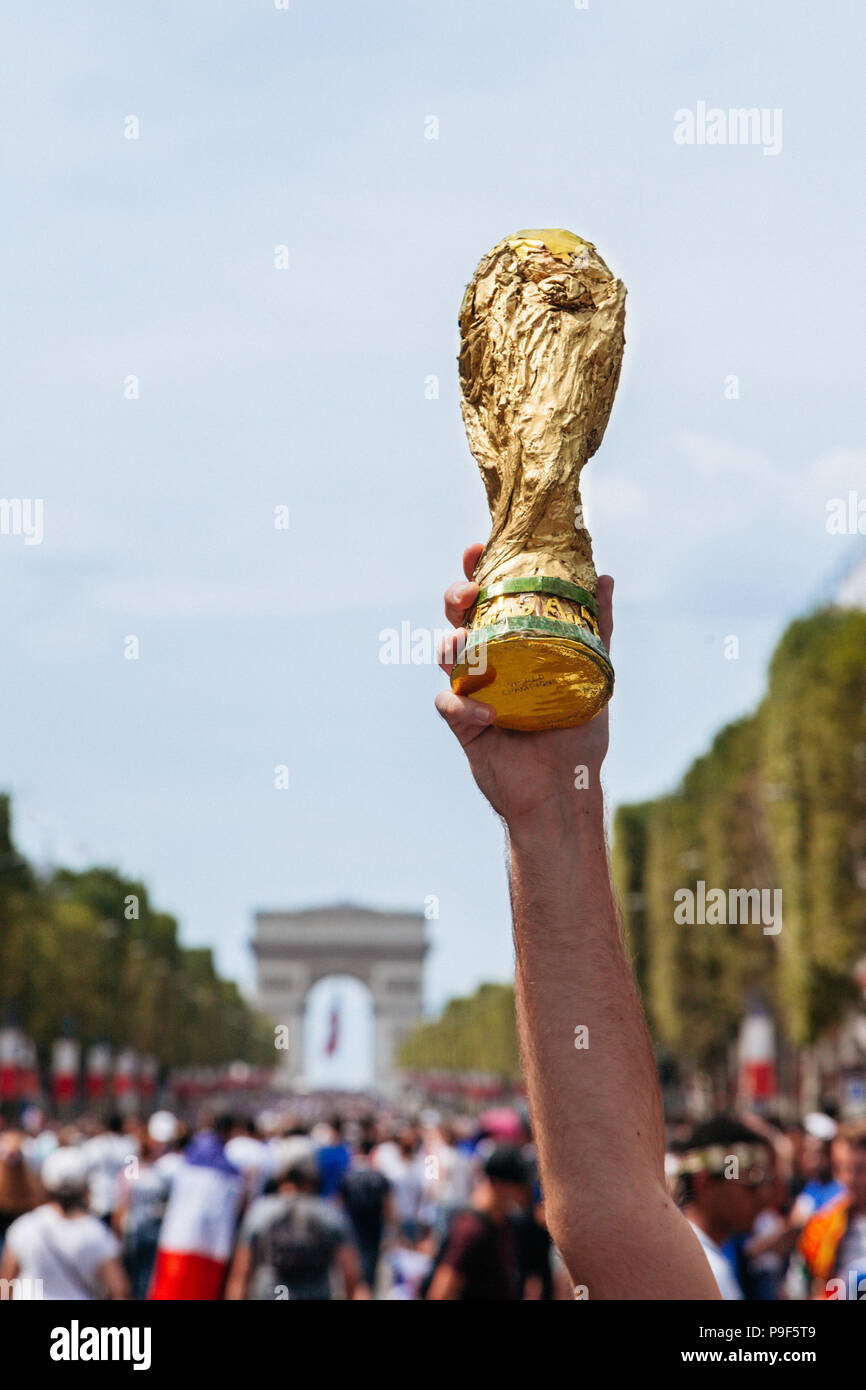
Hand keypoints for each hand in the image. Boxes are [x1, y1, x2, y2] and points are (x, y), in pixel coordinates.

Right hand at [434, 544, 612, 832]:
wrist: (566, 790)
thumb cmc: (578, 734)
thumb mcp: (593, 672)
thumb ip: (597, 627)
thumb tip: (604, 579)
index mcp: (513, 643)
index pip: (491, 598)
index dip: (479, 570)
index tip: (478, 549)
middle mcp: (489, 661)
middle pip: (458, 617)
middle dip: (455, 596)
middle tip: (469, 592)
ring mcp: (472, 690)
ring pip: (445, 653)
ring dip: (451, 644)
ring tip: (468, 646)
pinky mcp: (463, 723)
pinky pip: (448, 704)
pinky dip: (465, 704)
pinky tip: (491, 713)